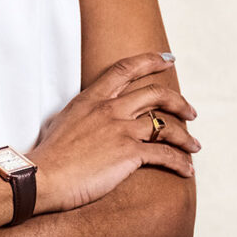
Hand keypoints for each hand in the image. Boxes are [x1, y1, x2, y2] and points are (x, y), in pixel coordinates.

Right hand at [27, 52, 200, 213]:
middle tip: (191, 112)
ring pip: (166, 126)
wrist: (41, 177)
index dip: (151, 61)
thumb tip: (86, 117)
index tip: (169, 59)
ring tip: (195, 146)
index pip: (125, 69)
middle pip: (155, 93)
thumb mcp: (62, 121)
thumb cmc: (47, 155)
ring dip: (185, 137)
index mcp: (92, 98)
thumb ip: (81, 114)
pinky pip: (165, 154)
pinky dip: (180, 162)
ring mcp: (120, 130)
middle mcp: (110, 109)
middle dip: (178, 102)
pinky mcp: (129, 154)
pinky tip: (187, 169)